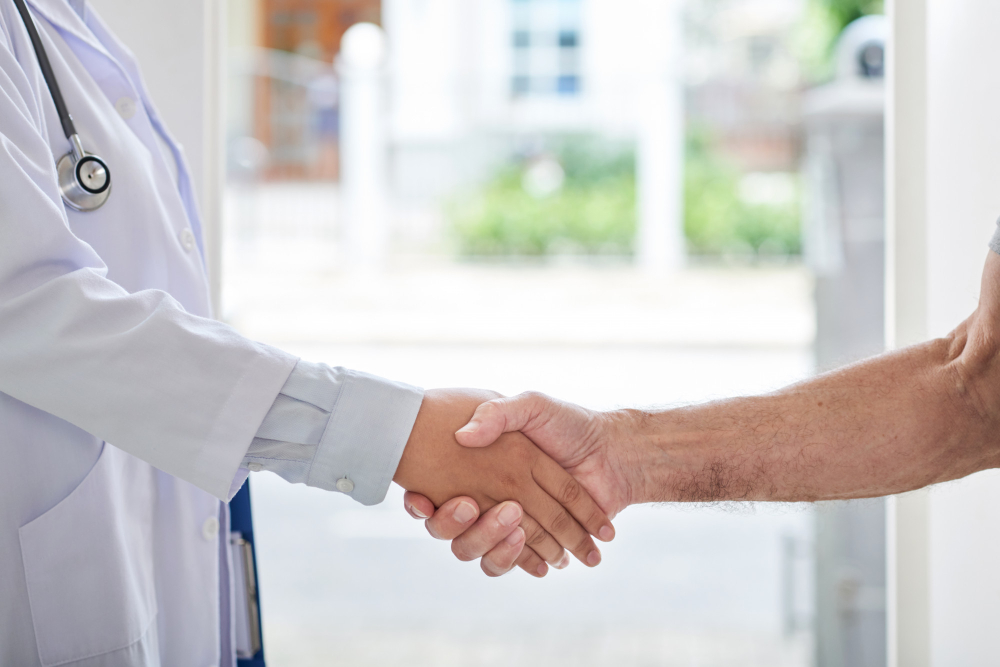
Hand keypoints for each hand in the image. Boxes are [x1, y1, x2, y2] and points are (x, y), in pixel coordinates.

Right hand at [394, 389, 614, 571]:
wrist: (611, 450)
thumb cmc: (568, 424)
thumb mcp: (531, 405)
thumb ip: (497, 413)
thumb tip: (464, 437)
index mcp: (478, 467)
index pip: (433, 491)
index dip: (419, 501)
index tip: (419, 500)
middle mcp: (485, 496)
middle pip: (448, 527)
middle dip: (453, 523)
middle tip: (472, 506)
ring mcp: (506, 521)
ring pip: (473, 549)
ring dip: (487, 541)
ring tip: (513, 525)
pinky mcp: (529, 542)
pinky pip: (507, 560)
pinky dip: (514, 560)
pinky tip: (527, 553)